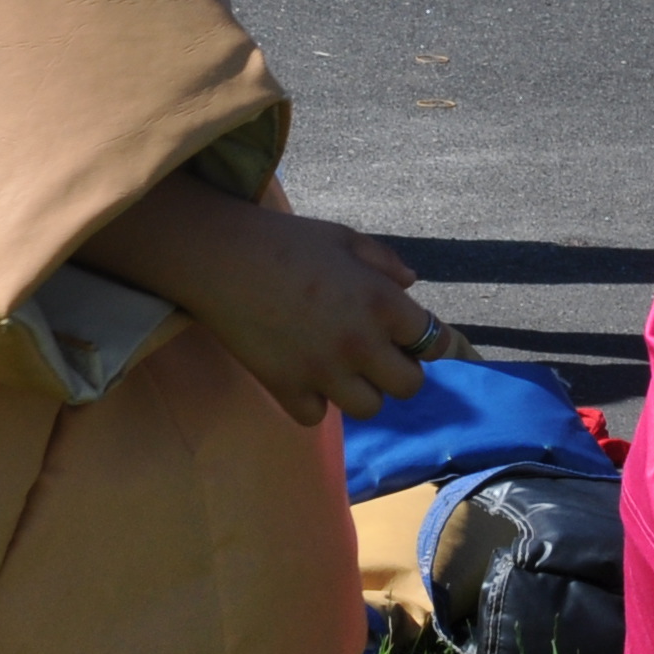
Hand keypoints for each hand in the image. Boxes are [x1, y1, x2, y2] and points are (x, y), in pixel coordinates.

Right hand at [105, 183, 432, 423]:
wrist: (221, 257)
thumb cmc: (286, 240)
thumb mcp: (344, 237)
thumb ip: (384, 261)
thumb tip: (411, 284)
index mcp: (381, 302)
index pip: (433, 341)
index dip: (428, 340)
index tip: (412, 338)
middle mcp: (360, 343)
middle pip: (409, 386)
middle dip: (400, 370)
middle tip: (379, 353)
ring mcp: (323, 371)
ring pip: (369, 408)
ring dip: (362, 390)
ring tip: (343, 368)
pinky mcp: (286, 388)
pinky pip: (316, 415)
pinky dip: (315, 402)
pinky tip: (306, 378)